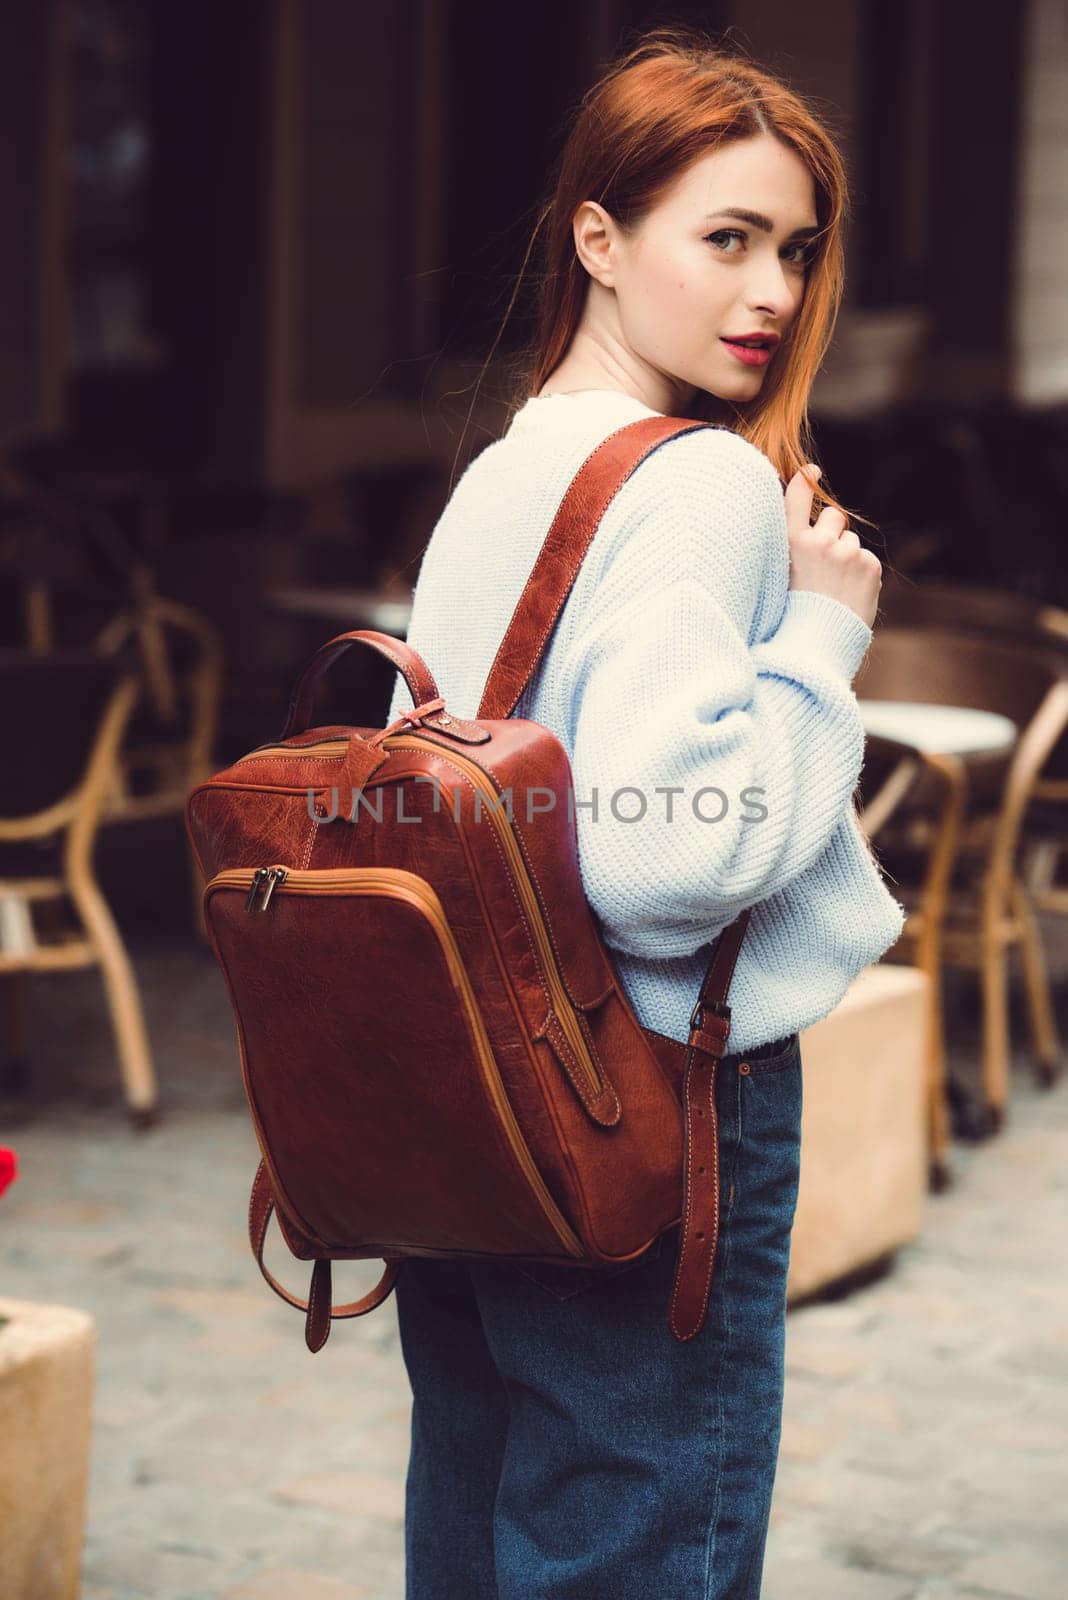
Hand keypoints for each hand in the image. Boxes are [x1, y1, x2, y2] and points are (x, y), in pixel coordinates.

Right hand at [784, 464, 880, 629]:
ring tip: (835, 586)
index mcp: (791, 543)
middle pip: (834, 516)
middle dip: (833, 531)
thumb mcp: (784, 574)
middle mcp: (819, 542)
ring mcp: (846, 552)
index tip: (812, 471)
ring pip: (851, 540)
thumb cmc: (795, 613)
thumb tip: (822, 521)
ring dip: (847, 556)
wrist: (818, 645)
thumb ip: (799, 546)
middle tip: (825, 562)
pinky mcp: (869, 564)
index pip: (797, 498)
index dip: (805, 480)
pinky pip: (866, 559)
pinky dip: (861, 574)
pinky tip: (849, 593)